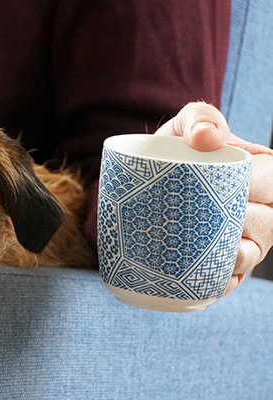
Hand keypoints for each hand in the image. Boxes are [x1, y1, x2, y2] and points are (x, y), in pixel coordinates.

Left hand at [154, 102, 272, 294]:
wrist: (146, 183)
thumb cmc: (176, 149)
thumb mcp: (185, 124)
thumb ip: (198, 117)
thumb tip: (205, 137)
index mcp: (265, 173)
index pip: (271, 180)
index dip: (253, 186)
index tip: (221, 186)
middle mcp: (265, 210)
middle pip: (265, 223)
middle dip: (238, 223)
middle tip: (198, 216)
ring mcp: (248, 242)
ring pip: (249, 256)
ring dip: (228, 256)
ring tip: (196, 245)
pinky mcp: (226, 267)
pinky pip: (228, 281)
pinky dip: (216, 283)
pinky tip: (199, 282)